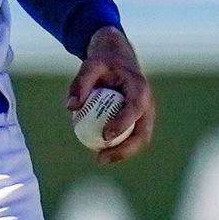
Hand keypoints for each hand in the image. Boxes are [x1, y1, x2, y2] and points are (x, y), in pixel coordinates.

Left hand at [67, 25, 155, 164]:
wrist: (118, 60)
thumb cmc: (104, 63)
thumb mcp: (90, 66)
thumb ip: (80, 84)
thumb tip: (71, 107)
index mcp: (140, 88)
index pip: (135, 109)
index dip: (122, 124)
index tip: (105, 136)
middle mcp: (148, 104)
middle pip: (143, 134)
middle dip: (124, 150)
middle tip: (100, 158)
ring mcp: (146, 115)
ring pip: (139, 141)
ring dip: (121, 153)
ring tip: (99, 159)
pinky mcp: (140, 122)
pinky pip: (131, 138)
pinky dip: (118, 147)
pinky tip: (98, 151)